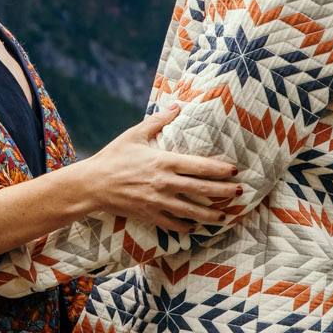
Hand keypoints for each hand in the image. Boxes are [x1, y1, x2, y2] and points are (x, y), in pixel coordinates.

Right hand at [78, 105, 245, 232]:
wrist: (92, 184)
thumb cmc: (113, 157)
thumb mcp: (135, 134)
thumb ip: (158, 121)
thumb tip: (176, 106)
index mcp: (164, 161)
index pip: (199, 166)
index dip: (219, 169)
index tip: (234, 170)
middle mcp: (165, 183)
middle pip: (202, 190)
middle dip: (224, 191)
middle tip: (240, 192)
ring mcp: (158, 201)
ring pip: (191, 211)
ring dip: (211, 214)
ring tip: (225, 215)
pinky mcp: (149, 214)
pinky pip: (173, 223)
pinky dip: (186, 226)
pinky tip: (194, 226)